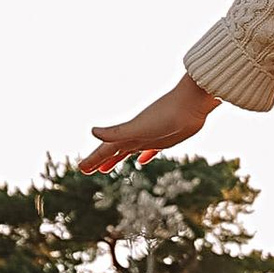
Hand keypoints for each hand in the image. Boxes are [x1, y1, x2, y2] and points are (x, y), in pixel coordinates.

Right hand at [79, 74, 216, 172]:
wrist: (192, 103)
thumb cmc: (166, 114)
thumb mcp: (138, 127)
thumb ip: (116, 132)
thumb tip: (92, 131)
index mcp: (128, 134)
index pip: (105, 149)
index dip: (93, 159)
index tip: (81, 168)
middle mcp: (136, 136)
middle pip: (113, 151)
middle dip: (99, 160)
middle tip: (86, 170)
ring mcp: (150, 138)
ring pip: (128, 151)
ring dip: (117, 159)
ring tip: (106, 168)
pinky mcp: (166, 140)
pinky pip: (150, 151)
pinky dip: (144, 156)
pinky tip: (142, 161)